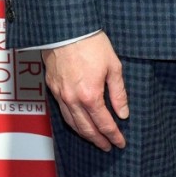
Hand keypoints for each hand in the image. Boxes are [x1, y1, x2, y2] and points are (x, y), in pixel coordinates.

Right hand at [41, 31, 128, 150]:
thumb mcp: (113, 66)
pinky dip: (72, 122)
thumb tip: (123, 112)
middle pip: (86, 129)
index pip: (104, 123)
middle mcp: (73, 100)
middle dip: (99, 140)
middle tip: (108, 147)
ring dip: (84, 134)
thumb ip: (118, 92)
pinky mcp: (52, 88)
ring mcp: (61, 96)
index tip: (120, 142)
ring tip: (95, 139)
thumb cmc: (91, 44)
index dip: (114, 135)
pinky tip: (78, 122)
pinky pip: (62, 112)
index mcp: (90, 96)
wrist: (67, 30)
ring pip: (72, 124)